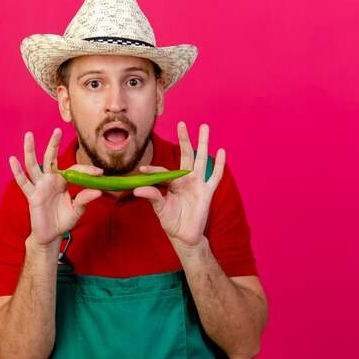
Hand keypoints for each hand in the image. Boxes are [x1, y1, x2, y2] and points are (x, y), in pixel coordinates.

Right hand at [9, 128, 102, 246]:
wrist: (51, 235)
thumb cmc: (63, 220)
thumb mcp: (77, 209)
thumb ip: (86, 199)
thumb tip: (99, 191)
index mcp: (62, 181)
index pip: (74, 170)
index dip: (87, 169)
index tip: (99, 172)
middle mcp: (50, 180)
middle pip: (50, 158)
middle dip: (53, 144)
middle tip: (57, 129)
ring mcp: (39, 186)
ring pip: (33, 165)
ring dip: (31, 150)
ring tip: (29, 135)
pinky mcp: (32, 196)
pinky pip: (23, 182)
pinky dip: (17, 171)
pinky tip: (12, 160)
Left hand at [133, 122, 224, 250]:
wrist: (184, 236)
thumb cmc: (171, 221)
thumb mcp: (160, 209)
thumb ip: (152, 197)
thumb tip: (137, 189)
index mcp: (173, 183)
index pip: (163, 172)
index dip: (153, 171)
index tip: (141, 171)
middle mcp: (186, 179)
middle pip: (186, 155)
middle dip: (184, 139)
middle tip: (181, 123)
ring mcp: (198, 184)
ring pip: (201, 159)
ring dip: (203, 143)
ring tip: (204, 127)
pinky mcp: (207, 192)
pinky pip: (214, 176)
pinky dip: (218, 165)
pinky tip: (221, 151)